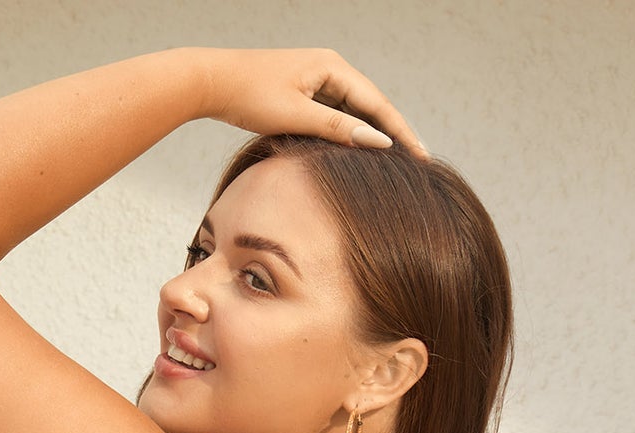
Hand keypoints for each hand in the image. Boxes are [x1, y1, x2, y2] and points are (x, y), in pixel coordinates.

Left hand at [192, 46, 429, 158]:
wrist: (212, 81)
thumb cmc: (250, 94)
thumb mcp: (296, 116)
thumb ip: (338, 129)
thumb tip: (378, 142)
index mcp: (333, 66)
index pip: (378, 104)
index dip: (402, 132)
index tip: (421, 157)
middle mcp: (330, 68)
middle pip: (371, 106)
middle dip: (393, 134)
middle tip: (418, 164)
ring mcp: (317, 79)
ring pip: (354, 112)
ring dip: (372, 136)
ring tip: (395, 164)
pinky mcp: (305, 92)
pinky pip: (336, 115)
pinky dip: (350, 134)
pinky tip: (360, 154)